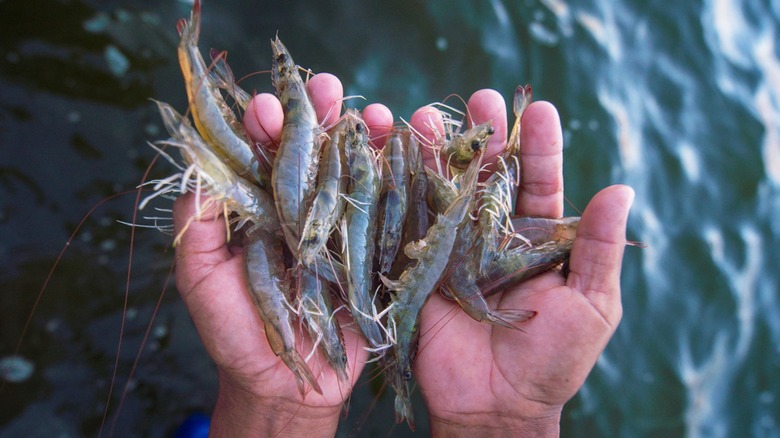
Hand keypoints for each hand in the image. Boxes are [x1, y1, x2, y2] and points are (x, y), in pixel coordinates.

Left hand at [172, 73, 393, 436]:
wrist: (288, 384)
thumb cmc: (237, 334)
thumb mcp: (201, 281)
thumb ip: (195, 228)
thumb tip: (200, 171)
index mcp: (259, 208)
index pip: (263, 153)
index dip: (266, 125)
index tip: (268, 107)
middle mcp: (300, 208)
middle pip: (313, 149)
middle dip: (319, 115)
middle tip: (327, 88)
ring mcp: (340, 226)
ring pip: (353, 168)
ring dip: (364, 136)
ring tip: (375, 115)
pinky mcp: (374, 249)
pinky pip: (388, 206)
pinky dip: (399, 176)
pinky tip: (407, 150)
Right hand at [409, 91, 633, 435]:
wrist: (497, 404)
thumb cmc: (555, 360)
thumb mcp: (592, 304)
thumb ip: (600, 249)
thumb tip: (622, 189)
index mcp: (538, 241)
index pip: (540, 182)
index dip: (539, 146)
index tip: (538, 109)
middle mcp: (495, 237)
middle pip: (490, 177)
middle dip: (486, 136)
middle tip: (481, 97)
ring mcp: (457, 250)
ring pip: (449, 191)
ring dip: (441, 153)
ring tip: (431, 116)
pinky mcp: (423, 269)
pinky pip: (414, 225)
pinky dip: (406, 190)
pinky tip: (398, 156)